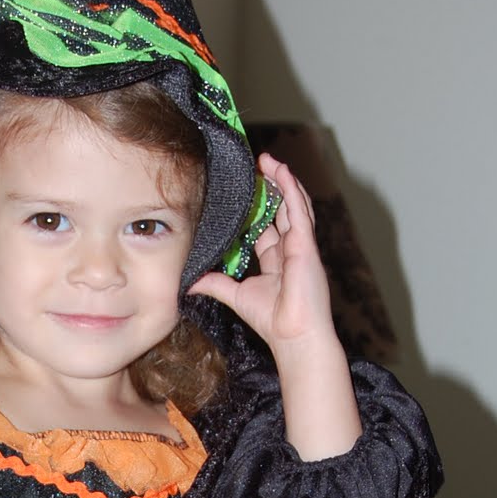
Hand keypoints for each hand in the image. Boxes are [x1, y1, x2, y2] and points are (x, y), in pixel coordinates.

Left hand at [189, 154, 334, 354]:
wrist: (294, 337)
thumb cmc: (272, 321)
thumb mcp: (236, 296)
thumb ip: (215, 284)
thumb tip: (189, 283)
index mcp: (277, 261)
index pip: (266, 228)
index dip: (256, 210)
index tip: (242, 194)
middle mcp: (291, 249)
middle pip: (281, 211)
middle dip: (270, 188)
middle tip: (255, 168)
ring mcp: (301, 245)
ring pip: (293, 204)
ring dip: (282, 180)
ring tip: (267, 160)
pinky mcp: (307, 244)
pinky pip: (299, 209)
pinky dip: (290, 188)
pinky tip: (280, 170)